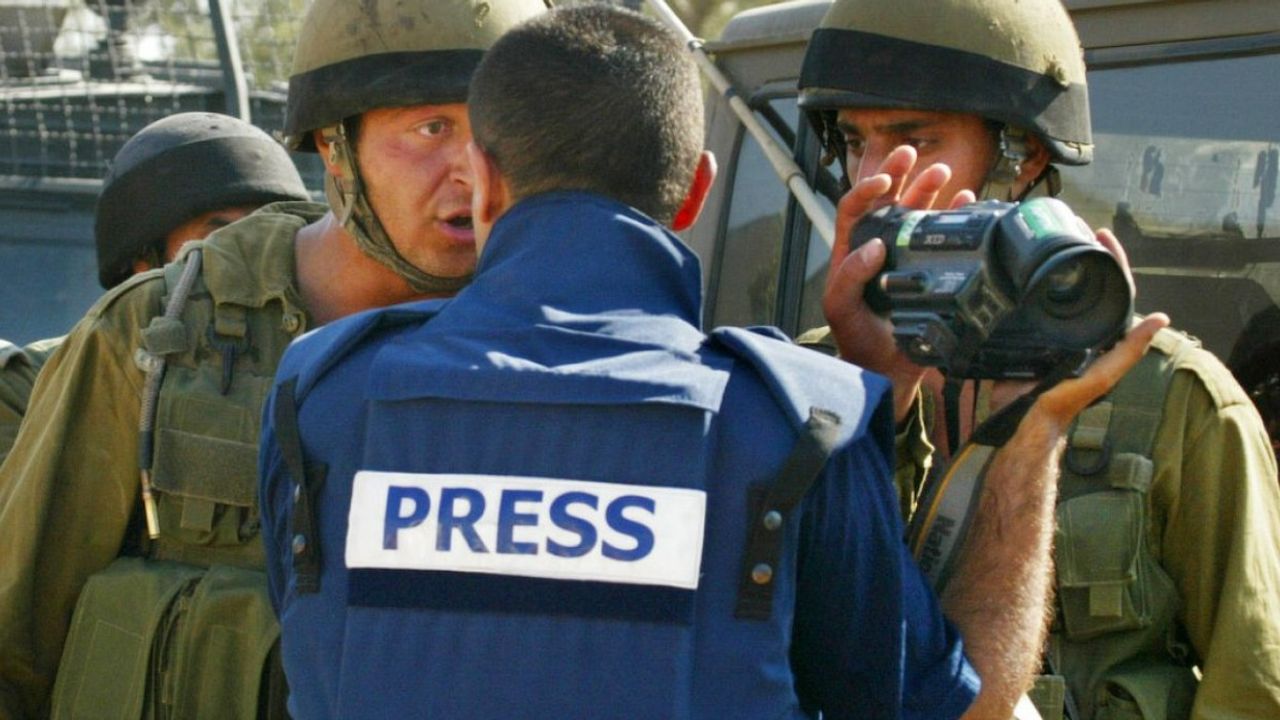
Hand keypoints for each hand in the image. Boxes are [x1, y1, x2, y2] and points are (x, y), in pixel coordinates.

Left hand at [822, 145, 975, 421]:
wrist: (884, 367)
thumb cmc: (855, 336)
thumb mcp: (840, 306)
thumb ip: (850, 276)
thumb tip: (875, 247)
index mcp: (852, 250)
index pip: (854, 207)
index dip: (866, 189)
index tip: (883, 180)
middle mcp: (880, 247)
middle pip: (888, 200)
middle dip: (900, 174)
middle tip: (911, 153)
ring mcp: (906, 256)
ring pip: (918, 212)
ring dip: (930, 189)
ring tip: (944, 172)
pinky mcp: (930, 269)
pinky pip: (944, 236)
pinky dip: (956, 216)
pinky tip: (966, 201)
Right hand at [990, 228, 1158, 422]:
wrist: (1018, 421)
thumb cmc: (1060, 404)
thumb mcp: (1100, 377)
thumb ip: (1127, 352)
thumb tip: (1159, 320)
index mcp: (1099, 337)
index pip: (1113, 290)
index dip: (1112, 261)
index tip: (1102, 236)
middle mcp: (1078, 331)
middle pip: (1085, 283)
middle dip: (1083, 253)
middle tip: (1075, 227)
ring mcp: (1051, 332)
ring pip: (1058, 290)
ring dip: (1057, 263)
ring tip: (1053, 237)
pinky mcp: (1025, 336)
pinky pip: (1029, 303)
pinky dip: (1027, 283)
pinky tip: (1021, 267)